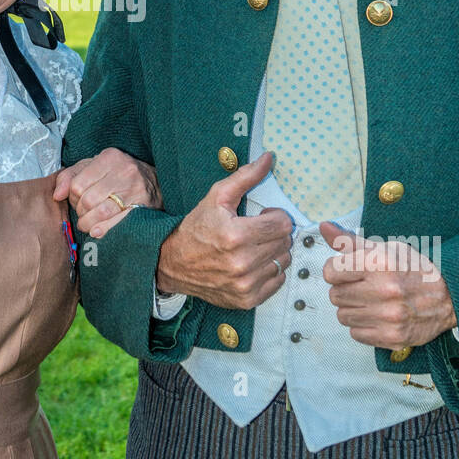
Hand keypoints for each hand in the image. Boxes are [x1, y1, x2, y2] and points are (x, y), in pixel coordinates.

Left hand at [53, 148, 161, 236]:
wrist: (156, 182)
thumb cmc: (118, 174)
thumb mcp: (94, 167)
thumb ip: (70, 176)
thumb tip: (57, 195)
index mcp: (109, 158)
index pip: (77, 184)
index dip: (73, 197)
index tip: (77, 200)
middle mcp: (123, 171)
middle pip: (88, 200)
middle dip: (81, 211)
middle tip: (83, 213)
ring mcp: (135, 189)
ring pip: (101, 212)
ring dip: (89, 223)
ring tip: (88, 224)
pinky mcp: (143, 207)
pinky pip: (117, 222)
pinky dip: (103, 230)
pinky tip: (97, 231)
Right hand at [155, 151, 292, 307]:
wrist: (174, 263)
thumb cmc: (197, 228)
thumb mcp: (216, 197)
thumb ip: (245, 177)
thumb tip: (269, 158)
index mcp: (236, 235)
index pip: (284, 224)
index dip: (275, 216)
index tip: (262, 216)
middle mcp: (242, 263)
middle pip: (285, 243)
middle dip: (274, 233)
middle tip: (257, 231)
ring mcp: (246, 284)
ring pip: (283, 262)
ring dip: (273, 252)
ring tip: (255, 247)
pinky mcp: (247, 300)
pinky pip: (277, 281)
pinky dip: (270, 272)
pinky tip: (253, 264)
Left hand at [320, 222, 456, 350]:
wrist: (451, 297)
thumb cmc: (416, 270)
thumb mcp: (387, 248)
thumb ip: (351, 241)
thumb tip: (324, 228)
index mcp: (380, 263)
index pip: (330, 272)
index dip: (336, 270)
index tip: (346, 271)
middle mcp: (384, 290)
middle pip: (335, 295)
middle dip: (345, 290)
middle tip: (363, 287)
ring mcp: (388, 316)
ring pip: (343, 316)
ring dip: (353, 309)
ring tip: (371, 301)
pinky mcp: (392, 337)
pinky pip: (355, 334)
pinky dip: (362, 326)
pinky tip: (377, 316)